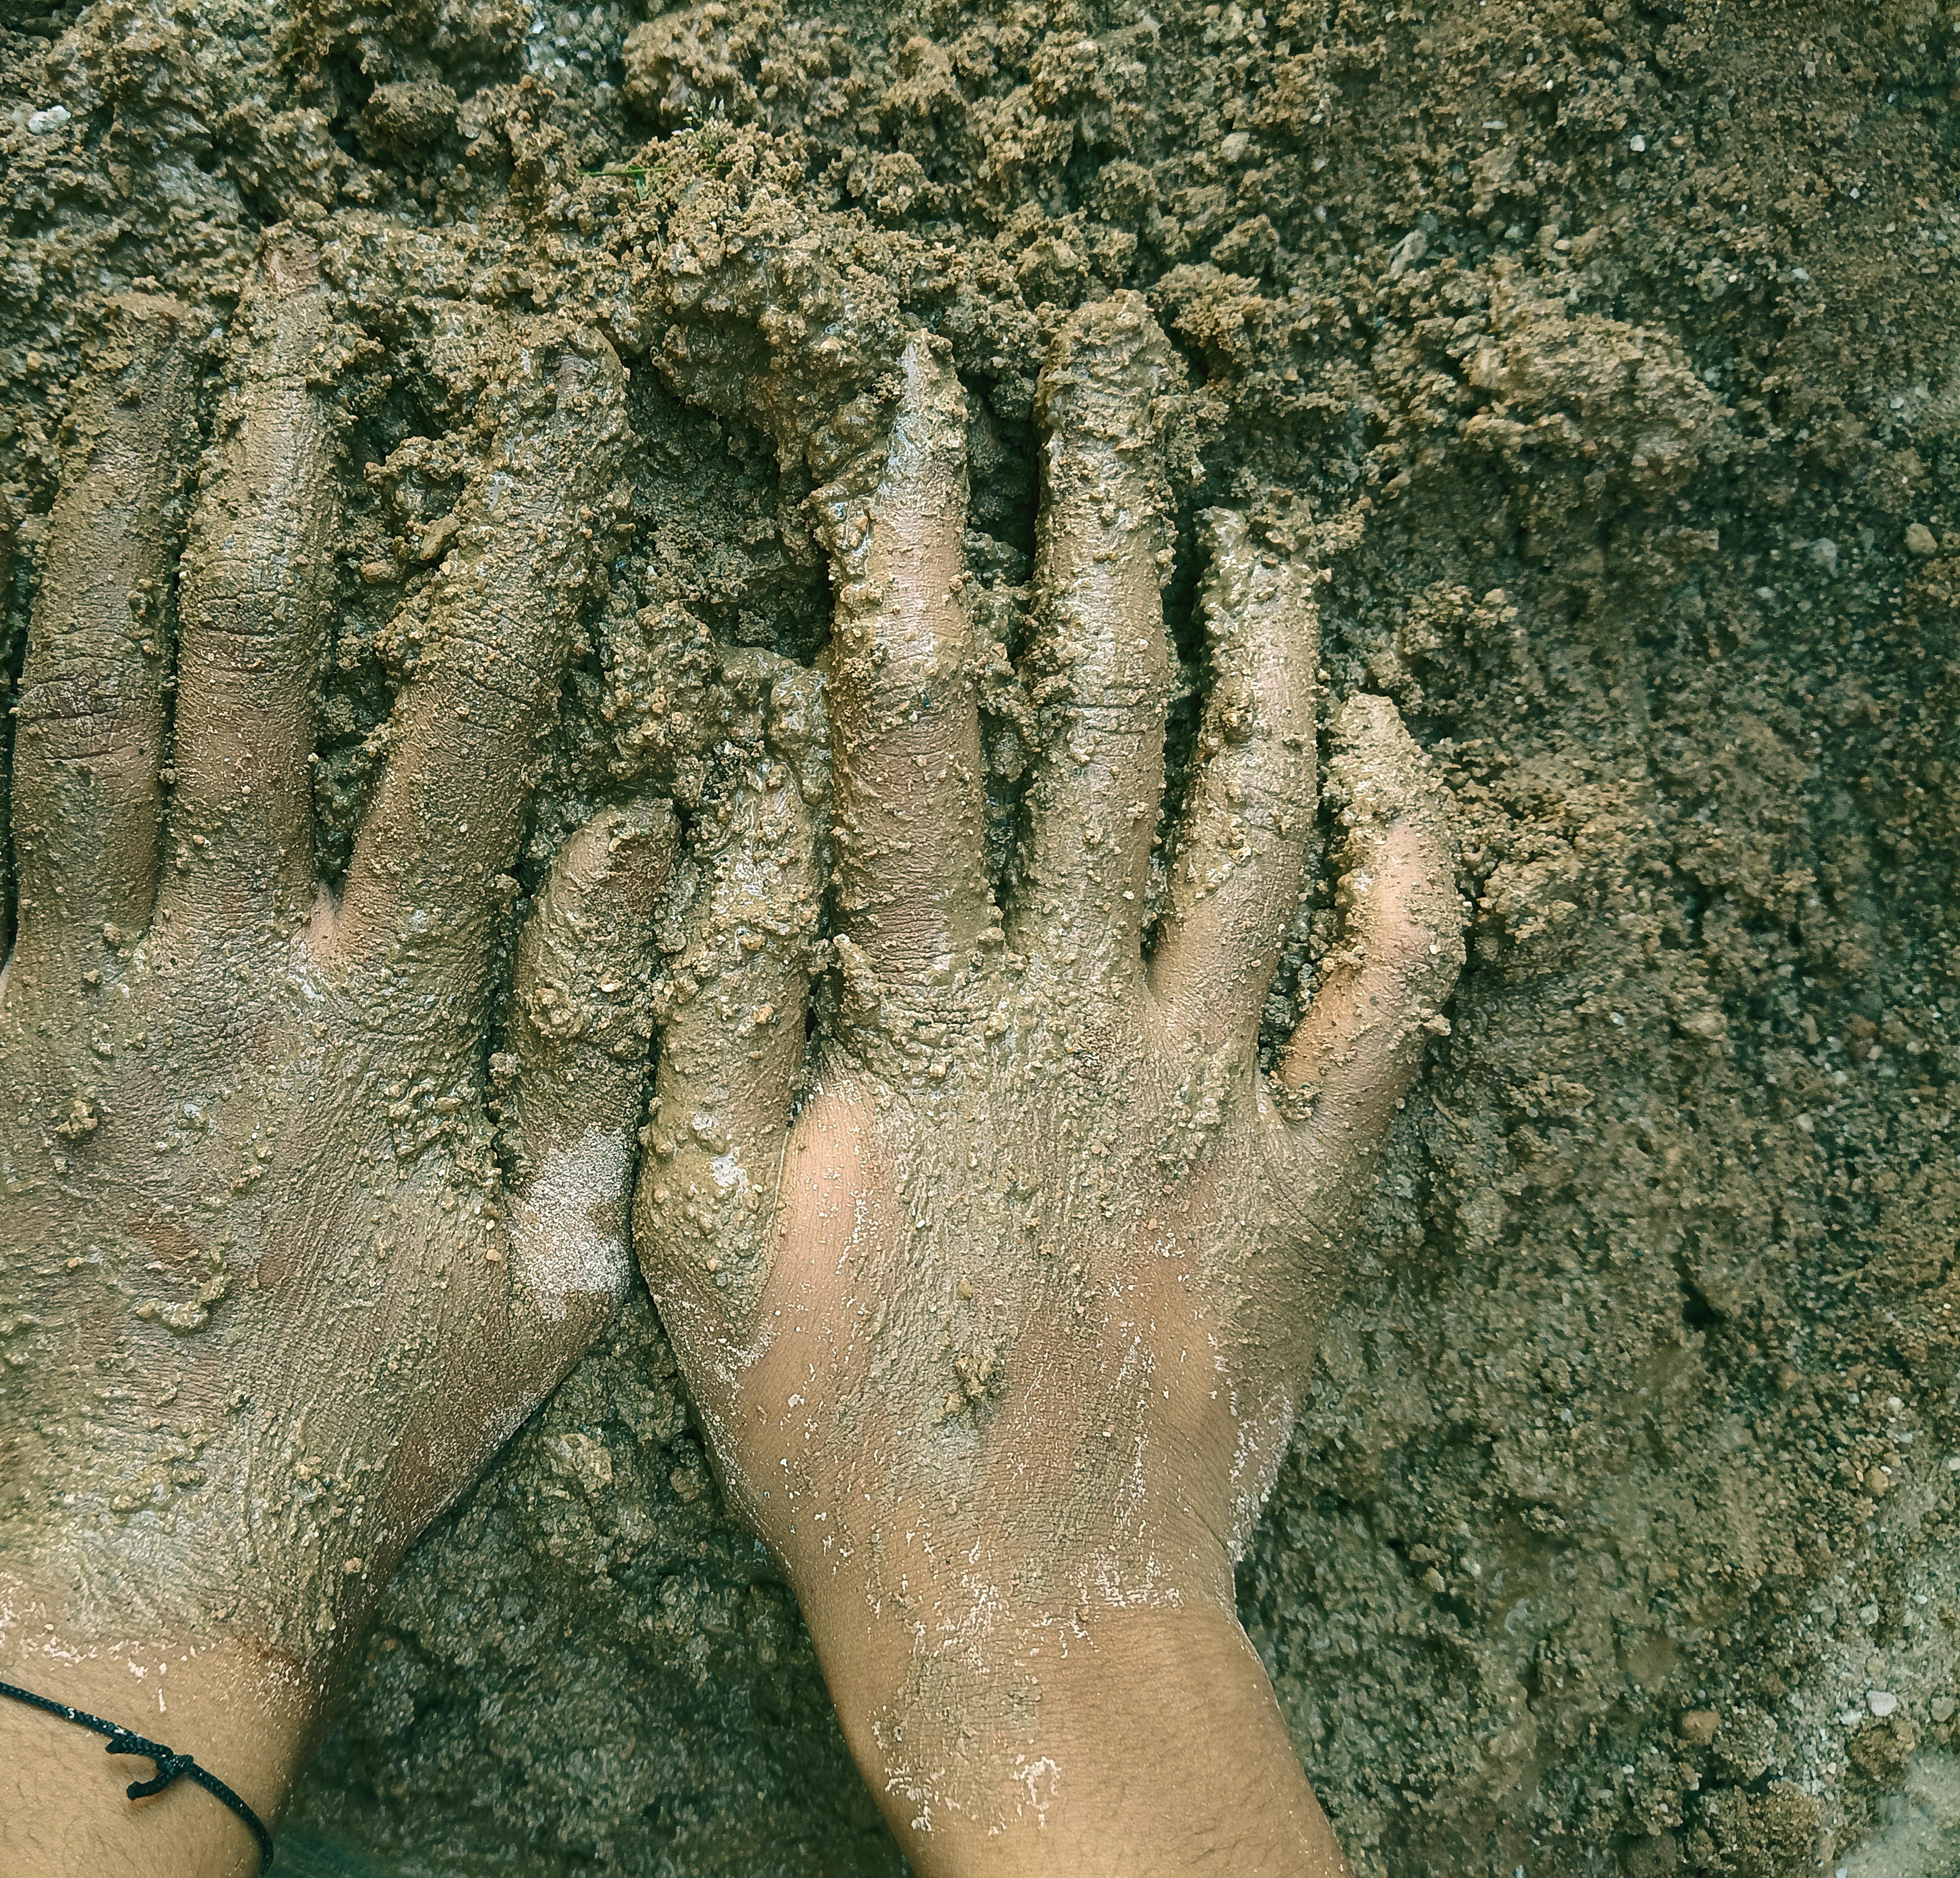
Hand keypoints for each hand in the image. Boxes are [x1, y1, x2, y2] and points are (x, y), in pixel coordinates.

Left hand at [0, 233, 662, 1873]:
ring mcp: (59, 1003)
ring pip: (73, 718)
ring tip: (116, 390)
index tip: (544, 393)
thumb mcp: (553, 1266)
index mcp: (376, 1006)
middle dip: (273, 458)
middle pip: (243, 658)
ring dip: (97, 537)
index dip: (517, 534)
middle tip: (286, 310)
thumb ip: (596, 1041)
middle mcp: (216, 964)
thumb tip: (629, 827)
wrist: (146, 1561)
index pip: (468, 712)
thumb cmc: (369, 1426)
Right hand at [635, 296, 1463, 1875]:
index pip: (912, 719)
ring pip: (1260, 811)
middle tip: (1111, 379)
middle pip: (1104, 716)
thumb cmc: (834, 1427)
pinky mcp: (1311, 1171)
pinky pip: (1393, 979)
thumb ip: (714, 1011)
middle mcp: (1080, 1015)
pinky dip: (1405, 847)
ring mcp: (1213, 1087)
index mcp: (924, 1018)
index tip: (915, 403)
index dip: (911, 540)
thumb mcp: (699, 1230)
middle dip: (1101, 525)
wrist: (1014, 1606)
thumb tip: (734, 804)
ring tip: (1252, 519)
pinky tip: (1386, 739)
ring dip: (1262, 646)